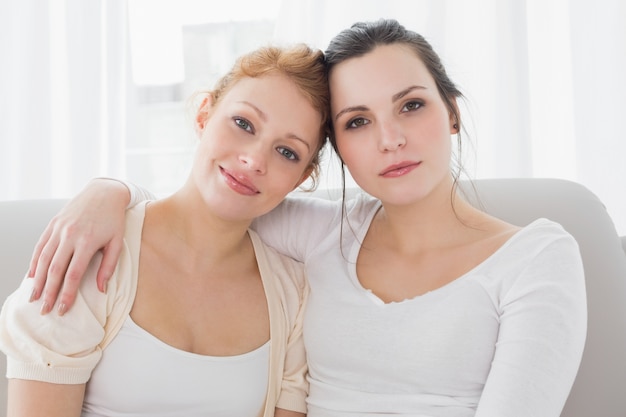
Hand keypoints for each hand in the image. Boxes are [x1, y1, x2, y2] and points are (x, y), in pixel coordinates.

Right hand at [28, 179, 130, 314]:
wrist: (104, 192)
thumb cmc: (114, 219)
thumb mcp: (117, 242)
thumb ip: (109, 266)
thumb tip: (101, 290)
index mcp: (88, 242)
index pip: (73, 275)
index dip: (66, 294)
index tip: (63, 309)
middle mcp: (70, 235)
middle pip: (55, 270)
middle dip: (49, 292)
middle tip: (45, 310)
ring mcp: (59, 229)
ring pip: (43, 259)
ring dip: (37, 280)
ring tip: (34, 297)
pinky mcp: (52, 224)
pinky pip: (40, 246)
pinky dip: (34, 262)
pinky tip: (32, 276)